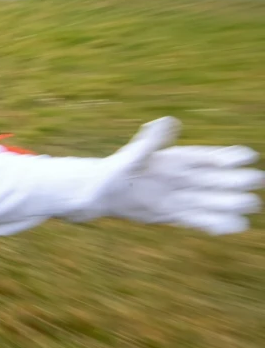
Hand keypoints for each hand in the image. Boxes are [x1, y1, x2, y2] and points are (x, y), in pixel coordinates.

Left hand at [84, 118, 261, 233]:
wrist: (99, 194)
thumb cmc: (113, 172)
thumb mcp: (131, 156)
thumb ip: (150, 142)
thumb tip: (167, 121)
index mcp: (172, 160)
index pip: (204, 157)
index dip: (225, 157)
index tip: (247, 156)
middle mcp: (180, 178)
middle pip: (212, 179)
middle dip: (233, 180)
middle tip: (257, 181)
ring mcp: (177, 197)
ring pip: (208, 200)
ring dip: (227, 203)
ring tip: (250, 206)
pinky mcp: (171, 214)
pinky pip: (196, 219)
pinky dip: (213, 222)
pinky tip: (232, 226)